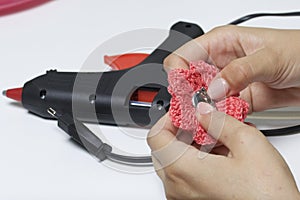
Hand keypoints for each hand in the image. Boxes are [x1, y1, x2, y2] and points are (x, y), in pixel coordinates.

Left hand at [147, 106, 299, 199]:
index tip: (186, 112)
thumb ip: (219, 121)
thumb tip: (203, 111)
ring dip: (191, 145)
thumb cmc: (267, 195)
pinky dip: (196, 161)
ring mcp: (183, 197)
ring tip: (217, 139)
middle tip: (203, 122)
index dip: (170, 118)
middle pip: (164, 148)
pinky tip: (219, 156)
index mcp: (183, 170)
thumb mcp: (248, 143)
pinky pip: (184, 176)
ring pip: (174, 161)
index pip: (156, 135)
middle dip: (182, 131)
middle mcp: (177, 187)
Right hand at [164, 25, 299, 111]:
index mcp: (221, 43)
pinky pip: (220, 112)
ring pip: (203, 99)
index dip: (178, 73)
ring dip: (202, 111)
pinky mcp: (238, 99)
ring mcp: (229, 83)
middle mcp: (221, 63)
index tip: (183, 90)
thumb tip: (213, 88)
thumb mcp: (269, 56)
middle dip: (188, 96)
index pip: (184, 56)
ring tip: (205, 120)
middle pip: (190, 81)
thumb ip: (239, 71)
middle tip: (192, 110)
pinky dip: (218, 119)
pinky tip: (220, 123)